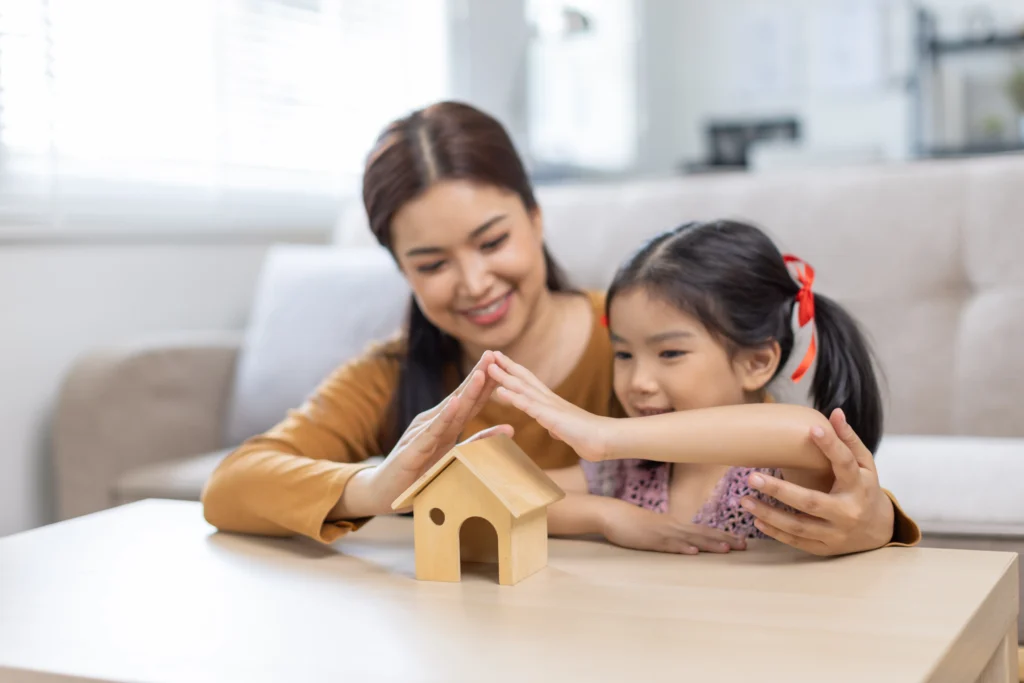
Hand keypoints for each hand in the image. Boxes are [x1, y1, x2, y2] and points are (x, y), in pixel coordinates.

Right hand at [333, 351, 512, 518]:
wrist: (381, 492)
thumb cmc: (419, 474)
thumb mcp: (454, 457)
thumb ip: (479, 442)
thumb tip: (511, 428)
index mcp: (444, 424)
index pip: (469, 400)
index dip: (486, 382)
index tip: (504, 363)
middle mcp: (433, 423)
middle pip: (460, 398)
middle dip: (478, 376)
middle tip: (494, 354)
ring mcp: (422, 434)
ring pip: (449, 411)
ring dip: (466, 392)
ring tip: (482, 374)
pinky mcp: (413, 450)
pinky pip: (431, 432)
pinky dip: (444, 417)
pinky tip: (454, 404)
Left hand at [488, 351, 611, 461]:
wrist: (605, 439)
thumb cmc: (588, 437)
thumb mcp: (566, 431)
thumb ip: (557, 428)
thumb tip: (554, 430)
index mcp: (551, 403)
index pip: (529, 383)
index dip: (514, 371)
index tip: (501, 361)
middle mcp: (548, 400)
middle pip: (524, 379)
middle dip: (506, 366)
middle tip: (490, 354)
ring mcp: (549, 407)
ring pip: (523, 388)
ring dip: (504, 377)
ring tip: (489, 366)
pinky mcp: (551, 418)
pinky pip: (529, 406)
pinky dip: (514, 397)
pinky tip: (500, 391)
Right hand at [601, 498, 746, 554]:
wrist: (612, 514)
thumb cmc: (633, 523)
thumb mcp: (656, 529)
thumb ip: (671, 535)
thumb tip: (688, 543)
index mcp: (676, 525)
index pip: (704, 530)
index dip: (723, 535)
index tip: (741, 541)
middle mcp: (673, 527)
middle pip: (703, 533)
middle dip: (724, 539)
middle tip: (745, 545)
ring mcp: (662, 532)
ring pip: (690, 539)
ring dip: (709, 544)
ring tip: (727, 549)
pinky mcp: (650, 539)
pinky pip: (668, 545)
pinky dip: (681, 548)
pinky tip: (693, 553)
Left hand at [740, 409, 894, 555]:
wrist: (880, 530)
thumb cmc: (865, 488)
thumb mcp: (865, 464)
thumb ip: (849, 440)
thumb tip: (835, 413)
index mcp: (860, 486)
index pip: (845, 464)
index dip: (831, 446)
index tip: (812, 429)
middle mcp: (848, 512)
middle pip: (812, 502)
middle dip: (780, 491)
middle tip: (752, 476)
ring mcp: (837, 533)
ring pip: (799, 526)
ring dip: (770, 514)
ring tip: (744, 500)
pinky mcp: (826, 548)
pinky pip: (798, 542)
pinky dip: (776, 532)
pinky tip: (756, 519)